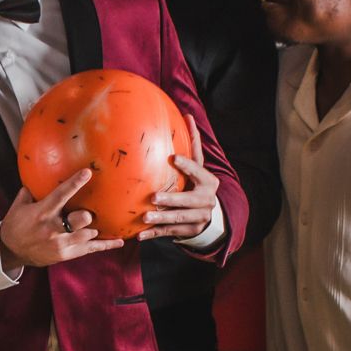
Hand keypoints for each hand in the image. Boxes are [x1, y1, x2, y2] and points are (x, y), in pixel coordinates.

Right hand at [0, 168, 123, 268]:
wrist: (11, 251)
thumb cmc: (15, 225)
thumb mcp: (18, 206)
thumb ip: (30, 191)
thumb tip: (37, 174)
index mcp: (42, 213)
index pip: (61, 196)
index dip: (74, 183)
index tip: (87, 173)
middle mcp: (53, 229)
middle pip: (80, 220)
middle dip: (87, 215)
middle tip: (88, 212)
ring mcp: (61, 244)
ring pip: (88, 234)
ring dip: (92, 228)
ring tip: (95, 223)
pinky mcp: (67, 254)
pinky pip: (90, 249)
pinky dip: (106, 245)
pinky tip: (119, 241)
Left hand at [140, 127, 219, 241]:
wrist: (210, 216)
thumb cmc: (197, 184)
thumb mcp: (198, 168)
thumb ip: (193, 146)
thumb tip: (188, 115)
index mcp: (209, 182)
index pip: (198, 171)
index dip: (187, 165)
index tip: (173, 158)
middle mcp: (207, 200)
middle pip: (188, 200)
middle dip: (172, 199)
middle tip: (154, 197)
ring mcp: (199, 218)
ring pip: (178, 219)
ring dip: (161, 218)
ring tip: (145, 216)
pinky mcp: (189, 231)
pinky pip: (169, 232)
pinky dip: (153, 234)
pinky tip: (139, 234)